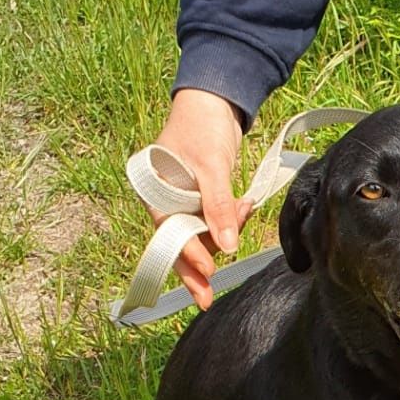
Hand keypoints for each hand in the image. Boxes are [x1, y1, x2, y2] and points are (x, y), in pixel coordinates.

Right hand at [154, 88, 250, 308]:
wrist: (215, 99)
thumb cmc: (202, 125)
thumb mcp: (211, 166)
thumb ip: (218, 206)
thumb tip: (226, 245)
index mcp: (155, 192)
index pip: (169, 232)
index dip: (188, 254)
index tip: (208, 272)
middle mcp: (167, 201)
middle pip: (180, 243)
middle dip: (196, 270)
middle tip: (205, 300)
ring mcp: (185, 202)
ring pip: (202, 235)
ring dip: (224, 233)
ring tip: (243, 209)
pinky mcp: (203, 200)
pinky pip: (215, 222)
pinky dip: (231, 221)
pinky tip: (243, 206)